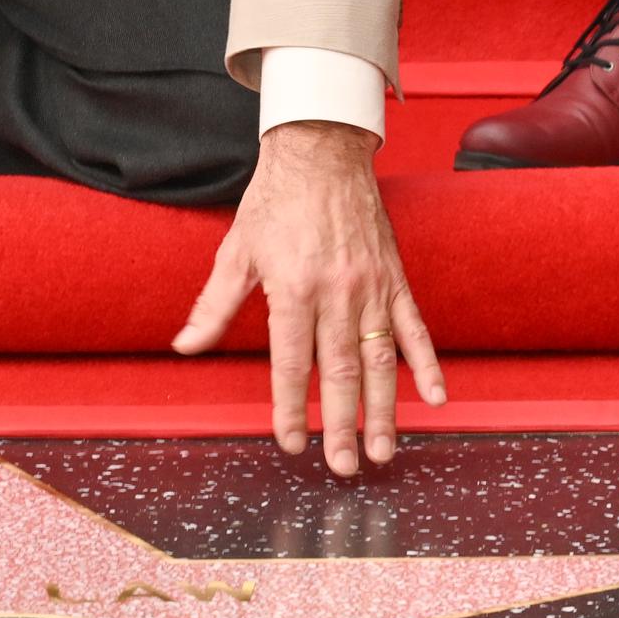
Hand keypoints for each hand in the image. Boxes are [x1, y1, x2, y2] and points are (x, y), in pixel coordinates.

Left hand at [174, 119, 445, 475]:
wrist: (321, 151)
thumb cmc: (275, 200)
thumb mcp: (236, 250)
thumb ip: (213, 305)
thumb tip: (184, 347)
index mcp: (293, 287)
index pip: (291, 362)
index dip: (291, 407)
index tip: (291, 442)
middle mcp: (336, 292)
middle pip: (340, 370)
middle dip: (342, 424)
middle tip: (345, 467)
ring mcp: (371, 286)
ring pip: (380, 359)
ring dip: (384, 409)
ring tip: (385, 451)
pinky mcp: (395, 277)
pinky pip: (414, 328)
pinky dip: (427, 364)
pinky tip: (434, 398)